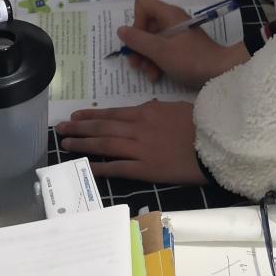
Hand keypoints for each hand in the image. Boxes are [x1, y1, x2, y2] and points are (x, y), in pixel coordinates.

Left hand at [57, 100, 206, 183]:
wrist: (215, 144)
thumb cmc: (201, 123)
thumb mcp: (177, 108)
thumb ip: (157, 109)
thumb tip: (144, 109)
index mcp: (146, 112)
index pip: (112, 113)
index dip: (91, 115)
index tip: (76, 116)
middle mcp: (138, 128)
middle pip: (102, 128)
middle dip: (79, 128)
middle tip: (61, 128)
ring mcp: (140, 149)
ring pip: (104, 145)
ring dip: (83, 144)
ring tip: (67, 144)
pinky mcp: (145, 168)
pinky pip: (118, 167)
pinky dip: (100, 167)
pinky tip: (87, 167)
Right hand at [121, 0, 247, 90]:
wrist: (219, 73)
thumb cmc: (191, 60)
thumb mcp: (160, 51)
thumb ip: (138, 40)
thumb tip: (120, 30)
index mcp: (168, 15)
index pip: (143, 5)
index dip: (136, 21)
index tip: (138, 39)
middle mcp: (172, 21)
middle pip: (145, 26)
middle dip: (138, 46)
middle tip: (135, 64)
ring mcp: (176, 35)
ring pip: (152, 41)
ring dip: (146, 58)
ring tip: (148, 73)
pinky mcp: (180, 49)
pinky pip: (162, 51)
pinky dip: (156, 62)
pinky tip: (156, 76)